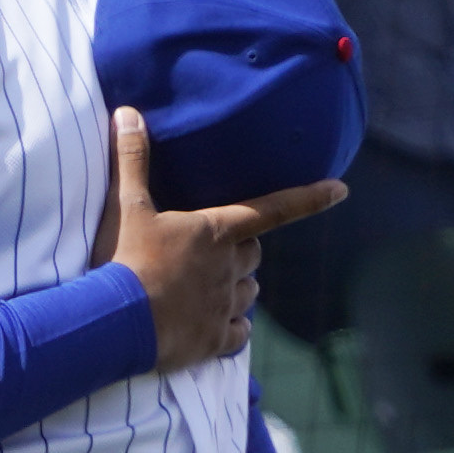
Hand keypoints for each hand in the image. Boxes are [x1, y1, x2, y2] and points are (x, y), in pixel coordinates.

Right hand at [103, 106, 341, 370]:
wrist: (113, 321)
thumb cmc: (121, 259)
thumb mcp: (125, 206)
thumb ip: (131, 160)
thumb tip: (128, 112)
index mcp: (215, 232)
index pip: (273, 209)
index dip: (309, 198)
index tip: (341, 190)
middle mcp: (229, 267)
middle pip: (254, 255)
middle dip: (242, 252)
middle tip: (212, 253)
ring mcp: (224, 306)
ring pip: (251, 293)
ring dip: (238, 289)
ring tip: (207, 291)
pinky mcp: (213, 339)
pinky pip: (240, 334)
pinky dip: (233, 330)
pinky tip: (214, 329)